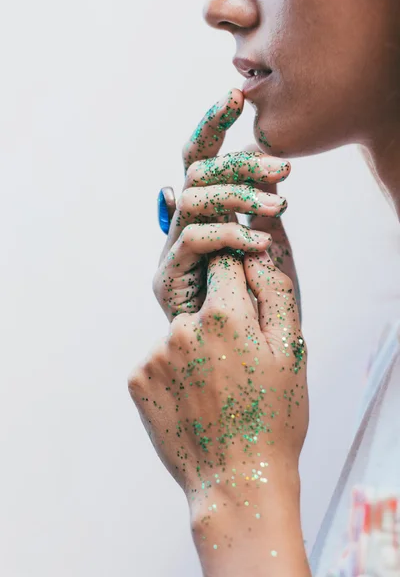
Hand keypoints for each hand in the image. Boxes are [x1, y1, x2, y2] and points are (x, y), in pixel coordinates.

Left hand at [130, 244, 309, 575]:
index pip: (223, 264)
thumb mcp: (292, 351)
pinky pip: (160, 360)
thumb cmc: (273, 417)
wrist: (237, 481)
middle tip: (238, 364)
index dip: (238, 281)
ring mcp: (154, 354)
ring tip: (217, 388)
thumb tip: (253, 255)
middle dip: (219, 320)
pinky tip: (195, 400)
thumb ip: (274, 291)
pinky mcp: (137, 379)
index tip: (245, 308)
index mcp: (224, 314)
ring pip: (180, 333)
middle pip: (201, 303)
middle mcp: (181, 327)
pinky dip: (176, 372)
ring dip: (196, 349)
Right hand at [154, 89, 294, 321]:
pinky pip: (194, 239)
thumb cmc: (250, 296)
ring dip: (238, 196)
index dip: (213, 124)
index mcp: (202, 210)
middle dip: (240, 164)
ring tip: (278, 206)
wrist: (232, 352)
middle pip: (196, 171)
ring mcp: (171, 248)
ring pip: (193, 198)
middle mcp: (180, 222)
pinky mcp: (168, 276)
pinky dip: (229, 234)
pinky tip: (258, 242)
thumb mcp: (264, 242)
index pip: (200, 156)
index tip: (236, 95)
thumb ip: (257, 206)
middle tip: (283, 168)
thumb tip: (264, 164)